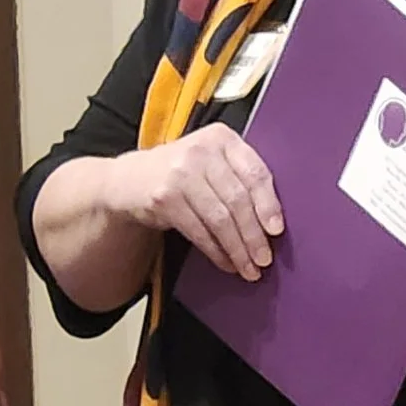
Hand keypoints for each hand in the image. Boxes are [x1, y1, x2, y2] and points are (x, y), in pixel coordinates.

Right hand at [117, 123, 284, 282]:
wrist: (128, 179)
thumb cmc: (181, 173)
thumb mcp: (212, 162)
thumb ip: (239, 177)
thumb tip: (272, 222)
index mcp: (222, 138)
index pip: (255, 173)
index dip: (269, 205)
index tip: (277, 230)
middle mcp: (201, 151)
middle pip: (238, 200)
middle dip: (254, 235)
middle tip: (265, 259)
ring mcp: (180, 174)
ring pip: (220, 219)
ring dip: (237, 249)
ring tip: (249, 267)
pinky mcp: (164, 198)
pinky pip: (199, 231)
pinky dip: (216, 251)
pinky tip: (226, 262)